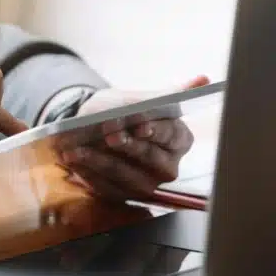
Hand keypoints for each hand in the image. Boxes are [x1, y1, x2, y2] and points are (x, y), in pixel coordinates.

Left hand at [60, 75, 209, 200]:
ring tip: (77, 149)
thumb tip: (203, 80)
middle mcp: (167, 167)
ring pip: (126, 176)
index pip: (173, 136)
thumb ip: (168, 94)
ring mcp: (145, 184)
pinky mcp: (122, 195)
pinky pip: (106, 188)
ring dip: (100, 162)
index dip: (157, 131)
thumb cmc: (121, 111)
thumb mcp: (139, 99)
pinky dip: (87, 173)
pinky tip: (72, 160)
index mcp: (179, 140)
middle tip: (109, 134)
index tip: (140, 125)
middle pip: (151, 160)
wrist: (91, 126)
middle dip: (129, 147)